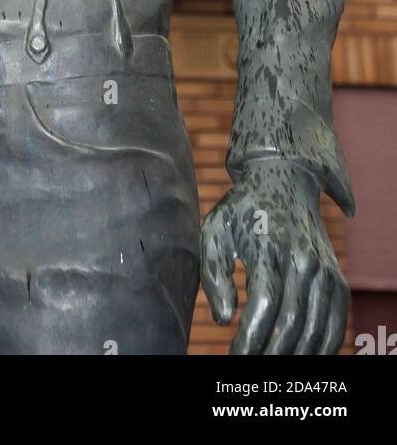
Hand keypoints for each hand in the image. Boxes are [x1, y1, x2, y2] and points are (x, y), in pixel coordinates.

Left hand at [200, 159, 349, 354]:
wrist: (284, 179)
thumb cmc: (241, 210)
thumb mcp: (214, 230)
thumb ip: (214, 274)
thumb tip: (223, 319)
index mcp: (269, 247)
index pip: (264, 307)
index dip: (250, 341)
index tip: (234, 358)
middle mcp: (303, 259)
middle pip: (291, 324)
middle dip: (270, 355)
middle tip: (251, 372)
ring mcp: (324, 270)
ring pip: (316, 329)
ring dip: (295, 357)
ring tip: (272, 369)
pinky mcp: (336, 278)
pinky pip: (335, 324)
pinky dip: (322, 348)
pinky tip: (302, 358)